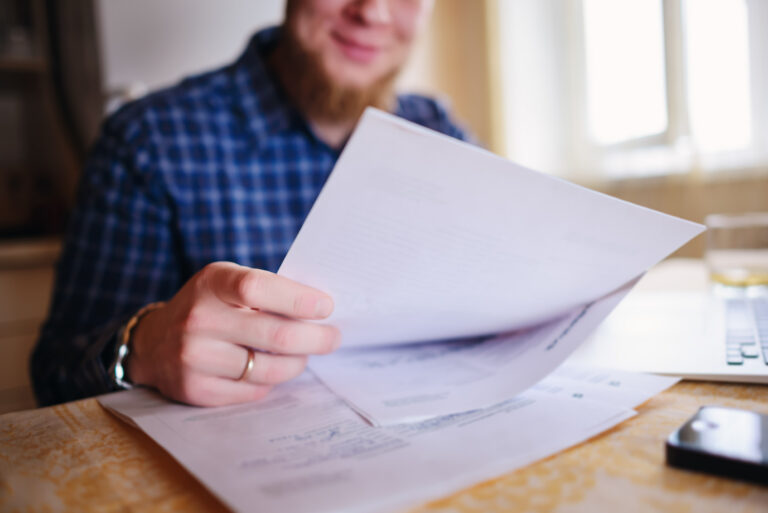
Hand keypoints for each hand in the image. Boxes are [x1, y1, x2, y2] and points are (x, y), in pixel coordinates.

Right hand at [126, 262, 339, 405]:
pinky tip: (272, 369)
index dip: (297, 298)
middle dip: (315, 338)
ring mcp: (194, 357)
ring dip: (297, 363)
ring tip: (303, 354)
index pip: (257, 287)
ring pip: (269, 369)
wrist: (154, 343)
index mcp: (211, 283)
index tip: (326, 307)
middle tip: (333, 338)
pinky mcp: (196, 390)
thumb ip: (267, 290)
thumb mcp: (228, 283)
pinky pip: (254, 391)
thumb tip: (322, 309)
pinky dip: (271, 381)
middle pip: (275, 335)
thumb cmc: (209, 306)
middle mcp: (198, 319)